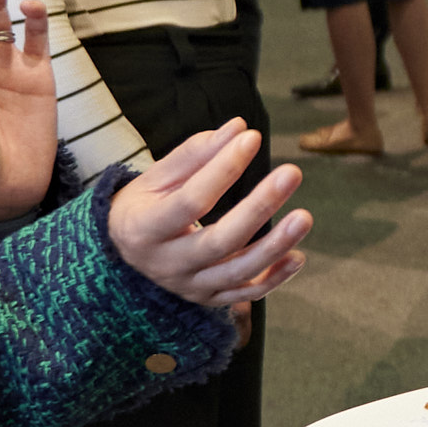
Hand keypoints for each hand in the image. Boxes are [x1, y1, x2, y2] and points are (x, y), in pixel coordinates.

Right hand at [105, 120, 312, 308]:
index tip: (252, 139)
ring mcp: (189, 286)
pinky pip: (246, 294)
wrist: (124, 251)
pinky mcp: (209, 299)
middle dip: (258, 207)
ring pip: (237, 272)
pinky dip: (275, 279)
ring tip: (304, 217)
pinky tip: (298, 256)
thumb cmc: (144, 205)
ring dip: (275, 247)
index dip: (223, 169)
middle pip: (218, 241)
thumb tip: (240, 128)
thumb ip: (196, 154)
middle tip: (291, 173)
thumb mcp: (156, 177)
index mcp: (144, 228)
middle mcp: (166, 264)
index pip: (190, 200)